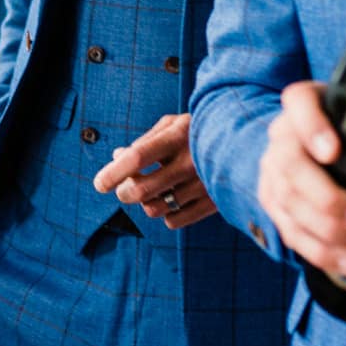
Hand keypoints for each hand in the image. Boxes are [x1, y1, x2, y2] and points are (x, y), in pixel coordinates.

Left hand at [92, 114, 218, 229]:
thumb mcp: (172, 124)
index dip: (114, 172)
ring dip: (143, 202)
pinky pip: (174, 221)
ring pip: (154, 208)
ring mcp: (203, 185)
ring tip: (150, 190)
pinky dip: (164, 214)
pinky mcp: (213, 203)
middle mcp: (191, 162)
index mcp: (179, 136)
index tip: (99, 184)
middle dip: (123, 192)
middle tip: (122, 189)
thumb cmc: (198, 129)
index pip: (138, 157)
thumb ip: (143, 140)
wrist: (246, 141)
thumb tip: (116, 158)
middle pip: (141, 190)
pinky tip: (168, 199)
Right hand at [257, 82, 345, 277]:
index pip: (299, 104)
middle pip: (292, 165)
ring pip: (290, 204)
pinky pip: (291, 232)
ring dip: (330, 233)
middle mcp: (283, 136)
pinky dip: (322, 253)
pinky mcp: (273, 203)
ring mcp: (273, 171)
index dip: (312, 128)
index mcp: (306, 103)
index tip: (334, 152)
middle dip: (329, 199)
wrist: (310, 144)